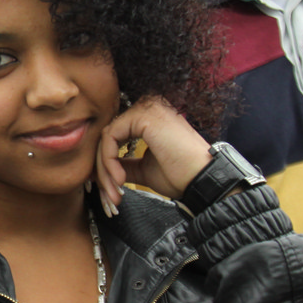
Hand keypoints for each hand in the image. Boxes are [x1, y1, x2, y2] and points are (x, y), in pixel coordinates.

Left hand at [93, 97, 212, 213]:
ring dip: (105, 169)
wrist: (203, 180)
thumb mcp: (144, 169)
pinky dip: (109, 161)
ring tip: (116, 191)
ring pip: (106, 138)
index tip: (109, 188)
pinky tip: (120, 179)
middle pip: (108, 137)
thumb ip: (123, 164)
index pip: (115, 136)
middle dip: (103, 169)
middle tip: (110, 194)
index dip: (106, 164)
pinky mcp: (143, 115)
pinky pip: (110, 138)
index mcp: (149, 118)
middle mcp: (147, 108)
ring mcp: (146, 109)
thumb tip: (100, 168)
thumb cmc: (181, 175)